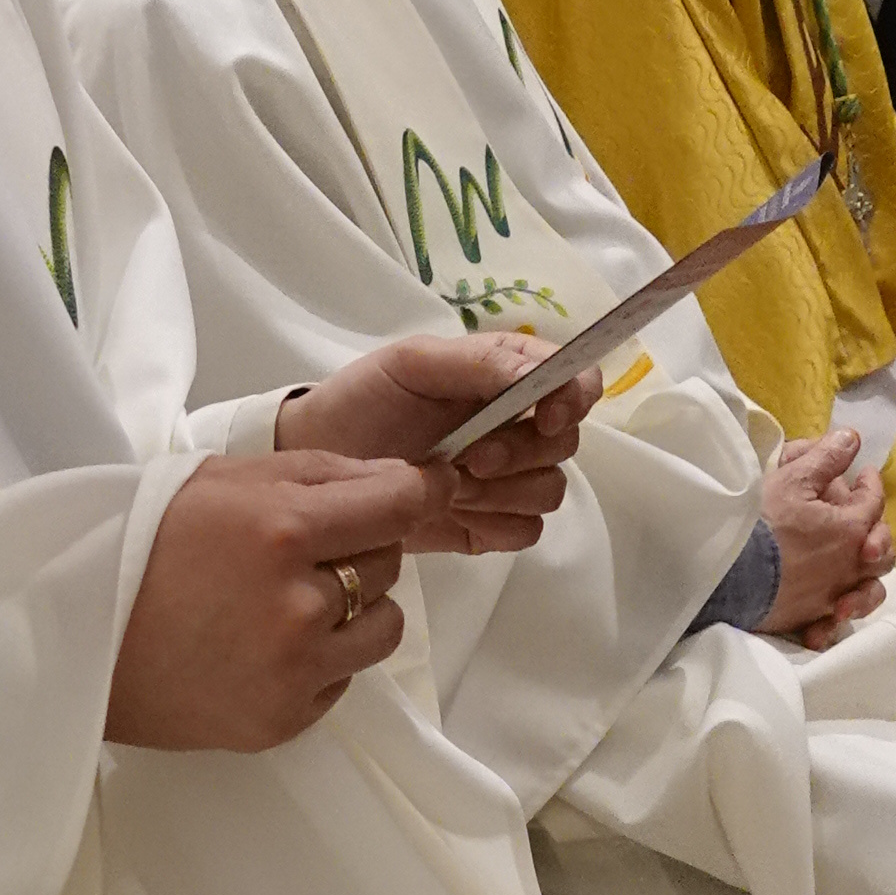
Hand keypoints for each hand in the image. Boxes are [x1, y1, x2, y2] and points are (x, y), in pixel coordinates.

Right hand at [107, 450, 427, 747]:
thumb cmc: (140, 546)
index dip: (417, 491)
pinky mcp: (284, 719)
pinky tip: (264, 643)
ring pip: (382, 627)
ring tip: (288, 601)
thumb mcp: (223, 480)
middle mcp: (297, 604)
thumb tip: (400, 478)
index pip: (398, 505)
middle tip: (300, 551)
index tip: (422, 489)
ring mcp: (294, 669)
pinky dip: (320, 659)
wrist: (72, 638)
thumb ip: (318, 473)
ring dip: (352, 609)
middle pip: (387, 564)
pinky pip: (344, 679)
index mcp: (280, 530)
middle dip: (358, 550)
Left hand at [281, 330, 586, 551]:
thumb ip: (479, 363)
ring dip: (504, 491)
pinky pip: (526, 531)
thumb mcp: (411, 364)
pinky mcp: (488, 524)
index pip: (577, 382)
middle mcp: (516, 427)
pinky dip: (496, 525)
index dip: (574, 399)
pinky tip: (454, 512)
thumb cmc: (361, 401)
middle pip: (566, 445)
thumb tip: (541, 374)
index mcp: (506, 377)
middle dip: (522, 452)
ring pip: (550, 491)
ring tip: (450, 484)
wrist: (318, 461)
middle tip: (470, 456)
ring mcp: (505, 479)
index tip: (546, 416)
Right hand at [757, 431, 892, 644]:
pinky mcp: (811, 618)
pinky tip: (830, 611)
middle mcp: (851, 566)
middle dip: (876, 530)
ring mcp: (833, 596)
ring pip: (869, 590)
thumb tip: (851, 439)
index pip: (873, 500)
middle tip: (860, 519)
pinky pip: (836, 623)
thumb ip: (825, 458)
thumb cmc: (761, 523)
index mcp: (851, 528)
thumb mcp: (791, 479)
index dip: (870, 482)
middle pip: (881, 549)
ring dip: (866, 575)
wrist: (729, 575)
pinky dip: (836, 617)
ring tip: (854, 565)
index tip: (863, 473)